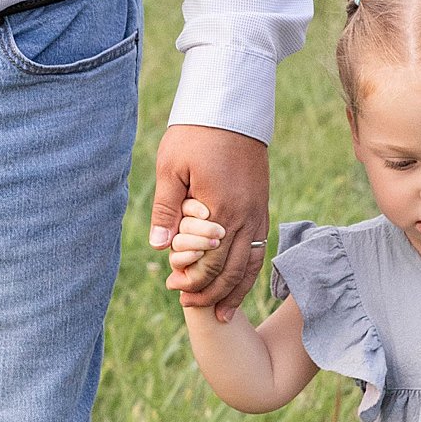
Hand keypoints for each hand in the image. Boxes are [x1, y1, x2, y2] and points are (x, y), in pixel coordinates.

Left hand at [149, 124, 267, 319]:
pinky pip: (259, 248)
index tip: (173, 288)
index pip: (209, 261)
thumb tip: (159, 247)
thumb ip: (167, 208)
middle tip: (188, 304)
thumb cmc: (196, 135)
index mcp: (221, 208)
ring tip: (220, 313)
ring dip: (234, 290)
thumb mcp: (171, 167)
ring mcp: (257, 212)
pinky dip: (250, 272)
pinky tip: (240, 284)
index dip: (192, 279)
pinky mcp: (261, 206)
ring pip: (250, 264)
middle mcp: (245, 216)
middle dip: (209, 291)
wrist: (232, 109)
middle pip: (231, 269)